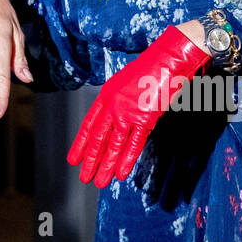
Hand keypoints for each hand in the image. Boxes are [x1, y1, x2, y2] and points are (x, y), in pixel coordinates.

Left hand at [66, 24, 209, 186]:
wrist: (168, 59)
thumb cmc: (151, 70)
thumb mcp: (126, 83)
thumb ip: (118, 101)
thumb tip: (115, 120)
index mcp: (106, 95)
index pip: (89, 124)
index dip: (81, 143)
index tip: (74, 158)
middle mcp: (113, 105)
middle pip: (98, 137)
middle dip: (90, 159)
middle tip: (83, 177)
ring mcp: (128, 112)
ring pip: (113, 145)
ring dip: (106, 165)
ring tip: (99, 182)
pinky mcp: (145, 118)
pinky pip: (134, 144)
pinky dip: (127, 160)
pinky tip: (120, 174)